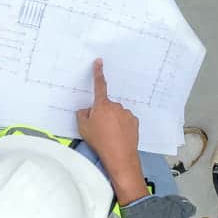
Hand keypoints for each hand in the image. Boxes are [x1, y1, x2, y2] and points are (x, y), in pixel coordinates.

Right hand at [77, 60, 144, 202]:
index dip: (98, 73)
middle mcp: (116, 106)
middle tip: (99, 129)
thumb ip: (82, 114)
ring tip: (110, 136)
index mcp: (102, 105)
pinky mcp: (134, 121)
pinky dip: (122, 126)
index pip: (99, 86)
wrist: (119, 155)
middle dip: (103, 114)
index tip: (99, 62)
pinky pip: (125, 121)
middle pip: (106, 106)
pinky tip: (119, 136)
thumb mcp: (83, 128)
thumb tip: (86, 110)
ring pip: (117, 114)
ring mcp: (127, 113)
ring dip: (113, 121)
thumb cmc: (99, 141)